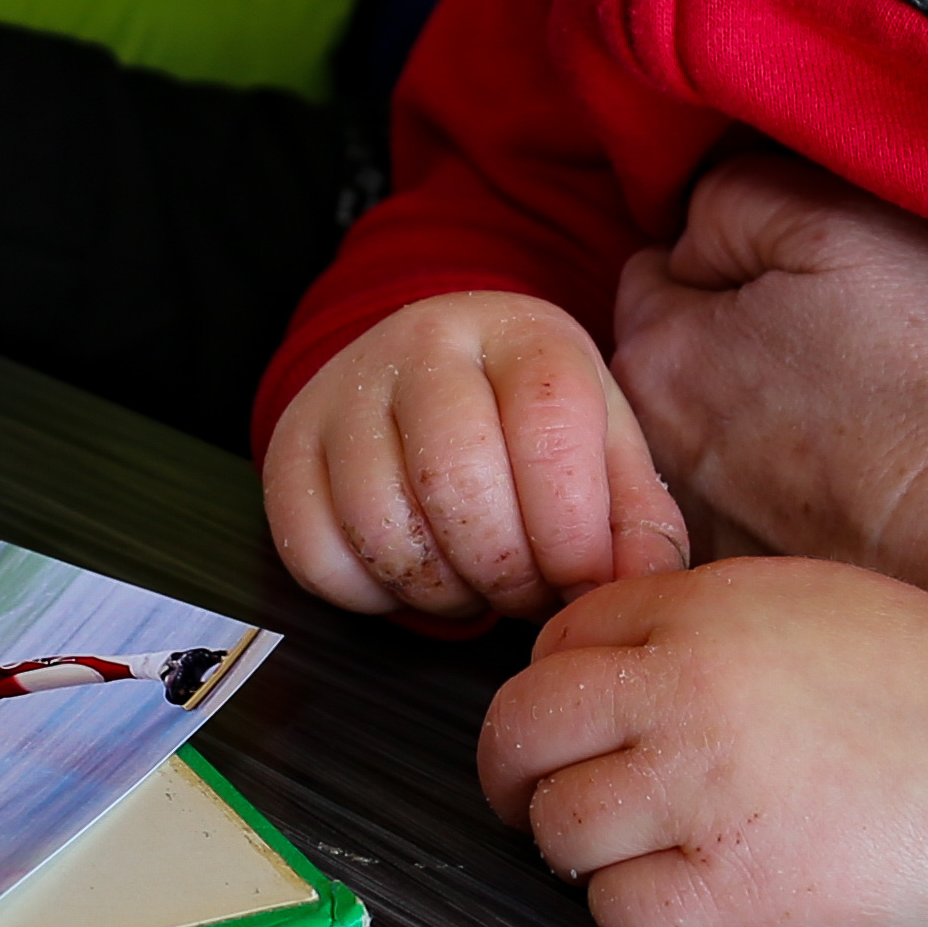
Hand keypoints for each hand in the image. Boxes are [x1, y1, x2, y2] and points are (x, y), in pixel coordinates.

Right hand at [260, 292, 690, 629]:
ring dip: (440, 589)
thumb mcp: (605, 450)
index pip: (547, 429)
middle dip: (505, 571)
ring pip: (383, 525)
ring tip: (473, 580)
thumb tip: (638, 587)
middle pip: (457, 481)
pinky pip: (318, 555)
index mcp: (520, 332)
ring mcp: (343, 390)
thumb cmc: (533, 431)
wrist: (431, 379)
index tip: (583, 580)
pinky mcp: (290, 447)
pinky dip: (371, 593)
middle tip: (526, 592)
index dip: (573, 533)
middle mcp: (422, 343)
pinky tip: (412, 572)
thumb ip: (637, 522)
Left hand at [476, 560, 927, 926]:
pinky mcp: (738, 896)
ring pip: (559, 828)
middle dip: (518, 768)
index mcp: (699, 611)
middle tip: (538, 791)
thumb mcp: (801, 595)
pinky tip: (677, 891)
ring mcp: (703, 797)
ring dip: (579, 844)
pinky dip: (631, 909)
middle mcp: (683, 694)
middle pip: (523, 732)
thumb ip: (697, 614)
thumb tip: (611, 654)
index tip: (571, 718)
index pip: (556, 641)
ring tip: (631, 846)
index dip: (554, 684)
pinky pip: (618, 913)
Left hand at [611, 149, 927, 619]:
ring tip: (867, 424)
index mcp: (654, 362)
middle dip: (735, 341)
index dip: (739, 257)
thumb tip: (693, 229)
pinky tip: (871, 490)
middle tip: (847, 348)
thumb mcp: (837, 223)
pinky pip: (762, 515)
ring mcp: (708, 540)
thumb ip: (730, 199)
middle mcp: (657, 464)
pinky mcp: (771, 595)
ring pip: (719, 441)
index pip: (656, 272)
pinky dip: (798, 498)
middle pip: (679, 361)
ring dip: (763, 423)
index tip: (816, 280)